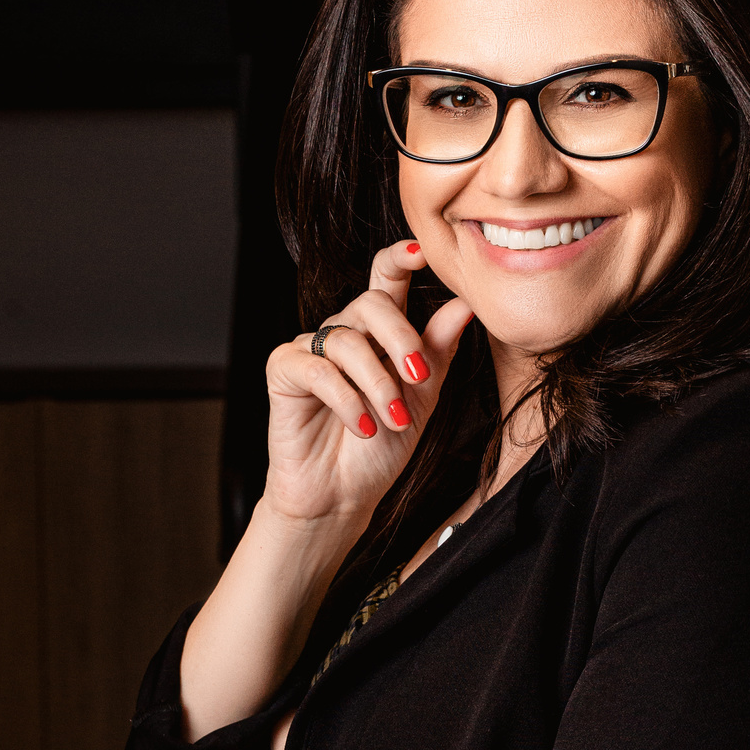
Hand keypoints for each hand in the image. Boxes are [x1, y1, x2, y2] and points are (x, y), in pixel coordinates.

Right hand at [263, 240, 472, 528]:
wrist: (341, 497)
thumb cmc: (379, 448)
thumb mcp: (421, 399)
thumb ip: (437, 351)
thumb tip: (465, 305)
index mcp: (378, 332)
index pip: (387, 280)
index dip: (400, 259)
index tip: (422, 252)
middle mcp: (344, 333)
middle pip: (370, 303)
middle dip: (400, 337)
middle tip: (418, 377)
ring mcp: (311, 349)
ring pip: (346, 340)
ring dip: (377, 383)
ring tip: (394, 419)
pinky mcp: (283, 371)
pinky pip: (316, 369)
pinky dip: (345, 399)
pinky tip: (362, 426)